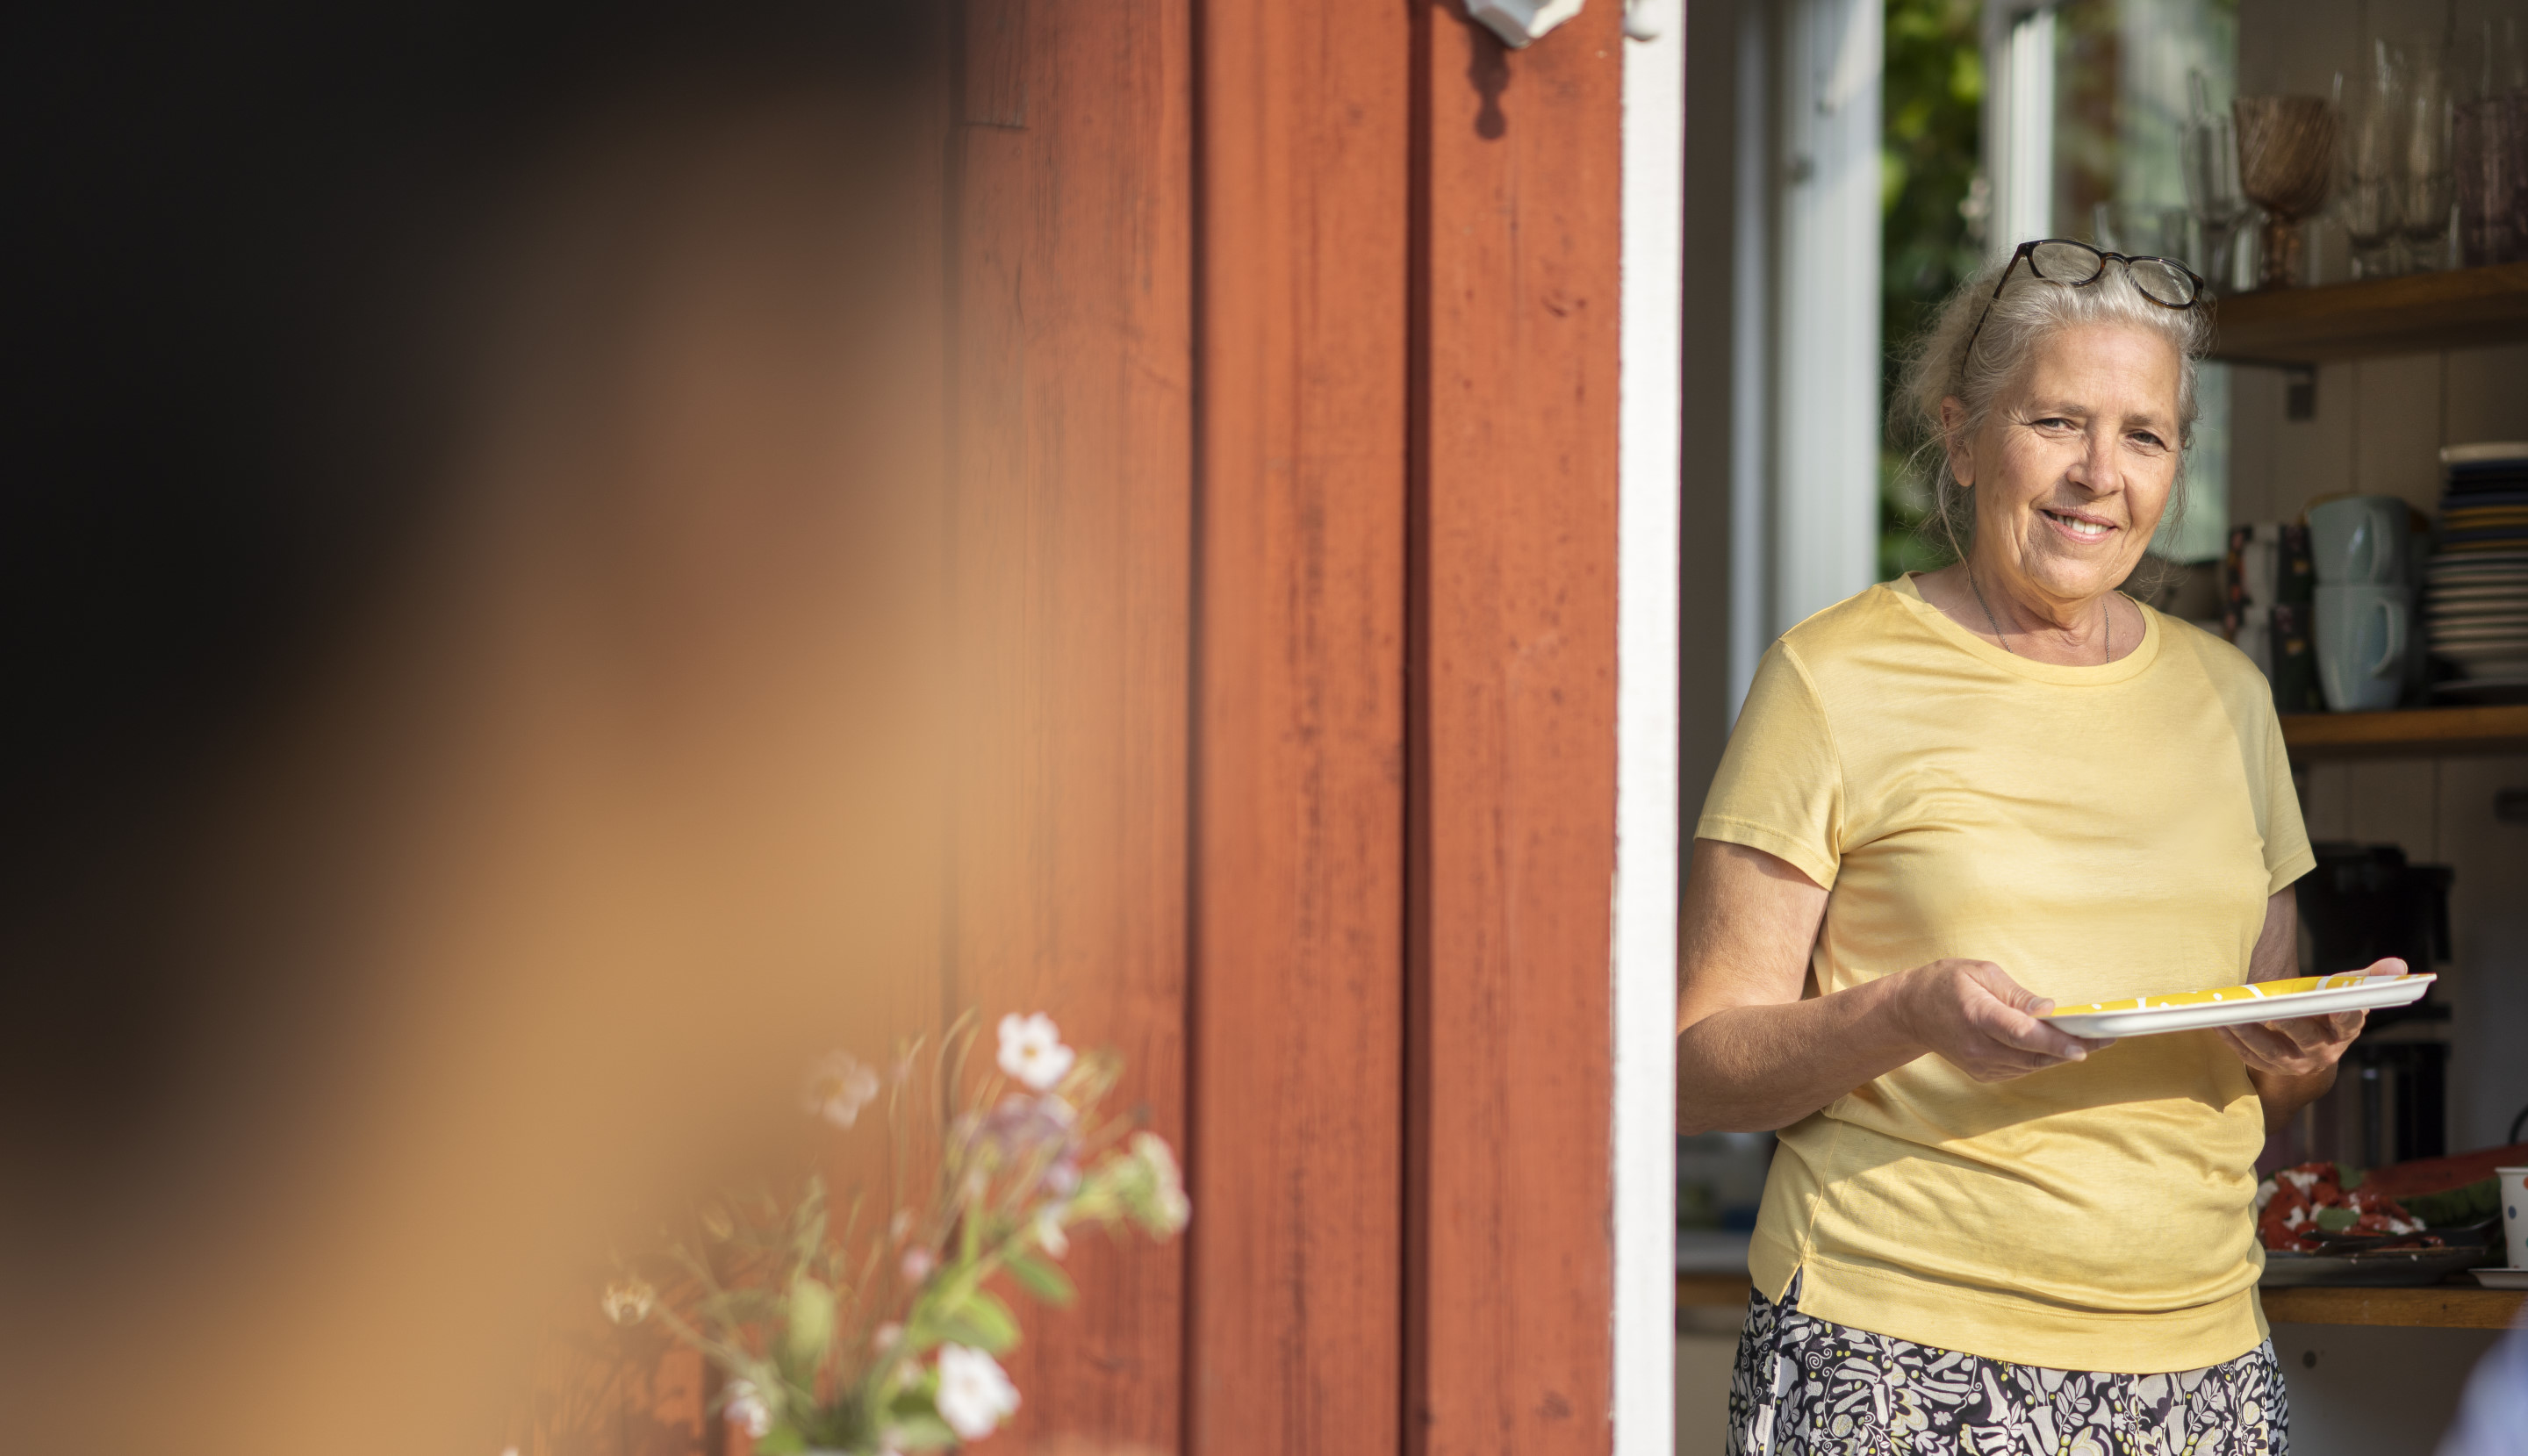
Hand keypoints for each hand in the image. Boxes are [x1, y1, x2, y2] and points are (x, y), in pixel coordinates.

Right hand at [1893, 959, 2114, 1082]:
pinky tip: (2055, 1045)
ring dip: (2060, 1053)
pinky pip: (2022, 1068)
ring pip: (2032, 1064)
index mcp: (1977, 1015)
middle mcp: (1978, 1047)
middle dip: (2072, 1047)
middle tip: (2106, 1038)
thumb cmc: (1946, 984)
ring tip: (2089, 1040)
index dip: (2055, 1041)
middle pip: (2033, 1053)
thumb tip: (2049, 1009)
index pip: (2021, 1033)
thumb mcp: (1980, 972)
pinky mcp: (1983, 1074)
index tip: (2084, 1045)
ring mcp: (1980, 1065)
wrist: (1910, 1012)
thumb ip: (2016, 994)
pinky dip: (2040, 1057)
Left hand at [2217, 956, 2400, 1076]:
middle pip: (2304, 1037)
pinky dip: (2230, 1038)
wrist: (2310, 1052)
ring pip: (2269, 1049)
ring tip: (2230, 1012)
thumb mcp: (2348, 996)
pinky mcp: (2267, 1066)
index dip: (2346, 1011)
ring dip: (2248, 1031)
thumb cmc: (2328, 1014)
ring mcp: (2293, 1062)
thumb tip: (2399, 964)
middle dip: (2289, 1024)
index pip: (2348, 1021)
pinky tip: (2216, 1020)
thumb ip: (2367, 979)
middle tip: (2272, 1009)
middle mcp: (2321, 1051)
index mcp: (2343, 1032)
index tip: (2340, 1001)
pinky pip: (2246, 1053)